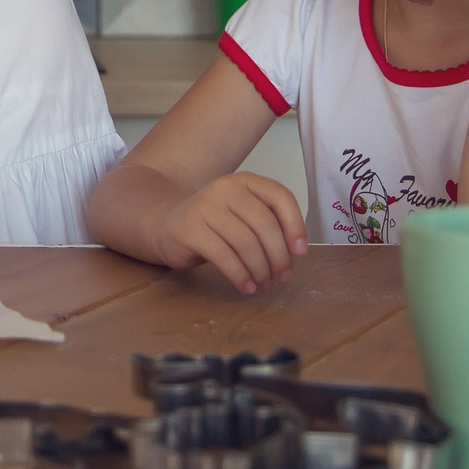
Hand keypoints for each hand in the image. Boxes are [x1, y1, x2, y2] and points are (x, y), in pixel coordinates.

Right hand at [151, 173, 308, 293]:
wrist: (167, 226)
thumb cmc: (215, 225)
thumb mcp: (243, 214)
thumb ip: (268, 223)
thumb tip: (296, 251)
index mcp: (245, 181)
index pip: (280, 196)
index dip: (295, 224)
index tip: (301, 252)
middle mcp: (225, 187)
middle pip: (264, 224)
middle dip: (279, 257)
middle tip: (282, 278)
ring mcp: (204, 206)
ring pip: (245, 242)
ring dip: (260, 270)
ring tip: (264, 285)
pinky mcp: (189, 228)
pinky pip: (223, 256)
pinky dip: (240, 276)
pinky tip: (247, 287)